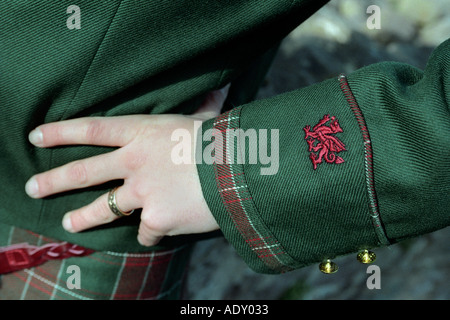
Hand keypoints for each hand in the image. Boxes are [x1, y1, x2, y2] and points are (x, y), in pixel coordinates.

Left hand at [25, 85, 228, 245]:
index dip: (61, 132)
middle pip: (83, 172)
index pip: (91, 130)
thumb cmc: (221, 141)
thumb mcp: (207, 120)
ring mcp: (142, 192)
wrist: (238, 171)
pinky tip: (157, 230)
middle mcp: (134, 163)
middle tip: (32, 187)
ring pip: (103, 209)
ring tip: (68, 223)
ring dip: (82, 218)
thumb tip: (220, 91)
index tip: (36, 137)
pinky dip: (150, 232)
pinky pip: (146, 230)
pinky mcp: (157, 218)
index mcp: (142, 133)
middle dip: (53, 181)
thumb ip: (204, 107)